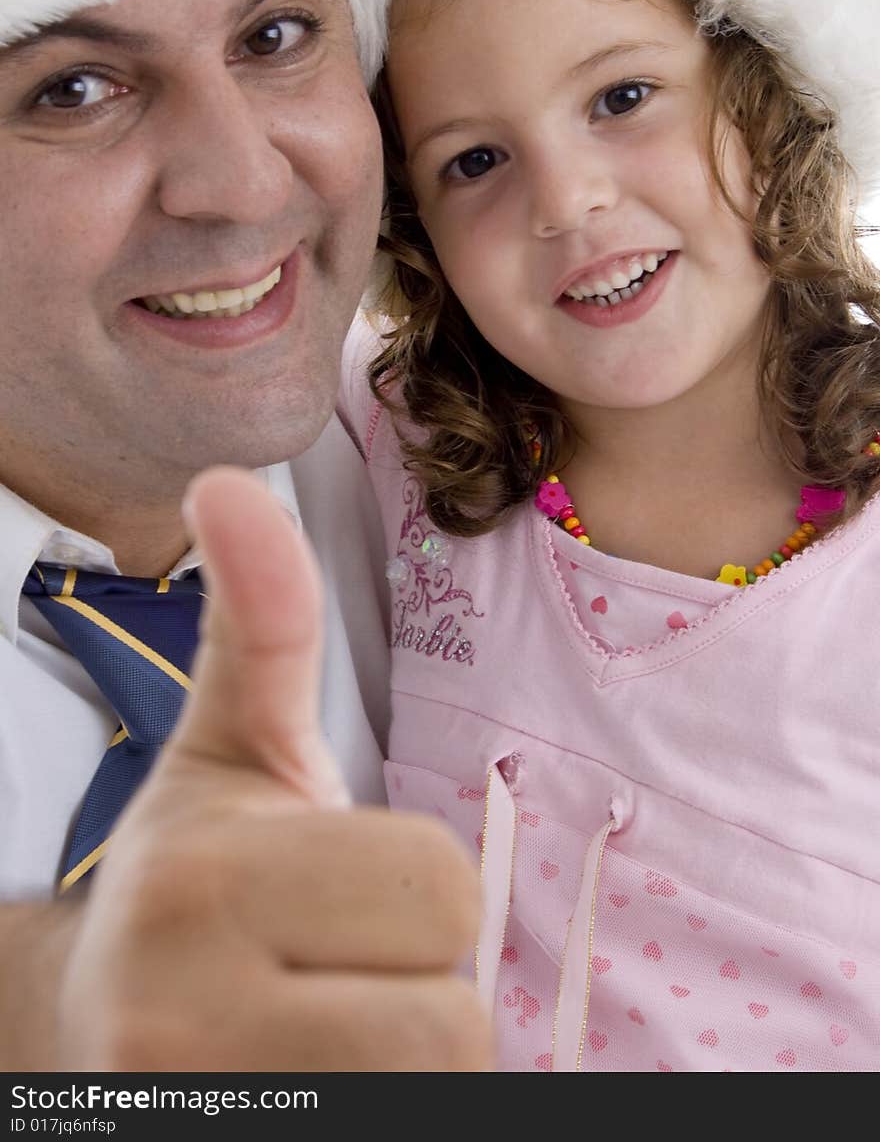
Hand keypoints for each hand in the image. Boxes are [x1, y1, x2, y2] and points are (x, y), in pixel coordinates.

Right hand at [57, 467, 490, 1070]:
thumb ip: (258, 624)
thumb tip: (224, 480)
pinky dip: (391, 1105)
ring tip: (327, 1028)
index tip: (339, 894)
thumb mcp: (228, 748)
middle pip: (452, 1016)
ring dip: (408, 1060)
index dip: (416, 893)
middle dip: (413, 982)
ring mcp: (207, 1109)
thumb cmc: (196, 876)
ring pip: (440, 1086)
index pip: (442, 890)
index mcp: (202, 878)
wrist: (101, 1029)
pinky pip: (414, 1127)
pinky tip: (322, 1079)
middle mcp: (177, 1018)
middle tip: (337, 971)